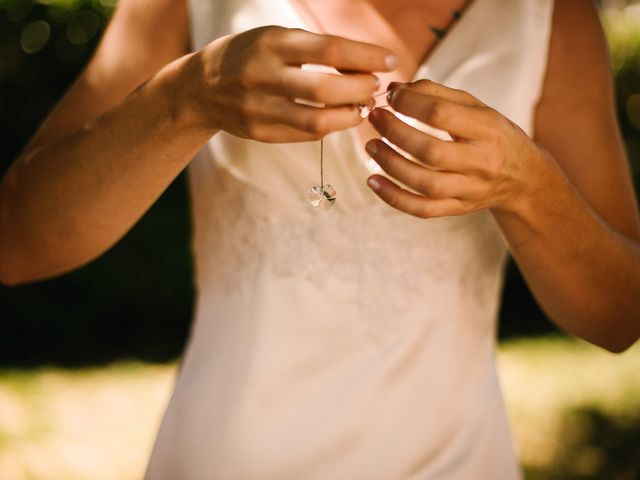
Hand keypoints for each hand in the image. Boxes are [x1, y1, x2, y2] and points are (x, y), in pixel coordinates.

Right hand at [177, 26, 396, 142]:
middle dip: (361, 89)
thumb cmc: (251, 55)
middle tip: (377, 86)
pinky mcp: (260, 132)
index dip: (366, 56)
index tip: (391, 60)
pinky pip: (306, 134)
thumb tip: (366, 63)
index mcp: (270, 42)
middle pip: (326, 88)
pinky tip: (341, 117)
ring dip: (350, 114)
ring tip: (363, 105)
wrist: (201, 87)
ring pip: (317, 120)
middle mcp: (262, 75)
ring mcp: (258, 108)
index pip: (328, 48)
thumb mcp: (276, 37)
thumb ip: (315, 49)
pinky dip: (331, 126)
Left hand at [365, 80, 550, 217]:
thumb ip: (437, 94)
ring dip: (390, 164)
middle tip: (374, 119)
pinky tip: (373, 181)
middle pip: (429, 151)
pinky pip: (423, 209)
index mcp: (488, 128)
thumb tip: (395, 89)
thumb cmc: (492, 135)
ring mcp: (469, 189)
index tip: (390, 96)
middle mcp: (481, 161)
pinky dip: (394, 197)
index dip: (409, 103)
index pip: (442, 115)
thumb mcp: (476, 108)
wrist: (523, 178)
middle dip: (395, 133)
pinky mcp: (458, 208)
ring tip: (370, 146)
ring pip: (424, 183)